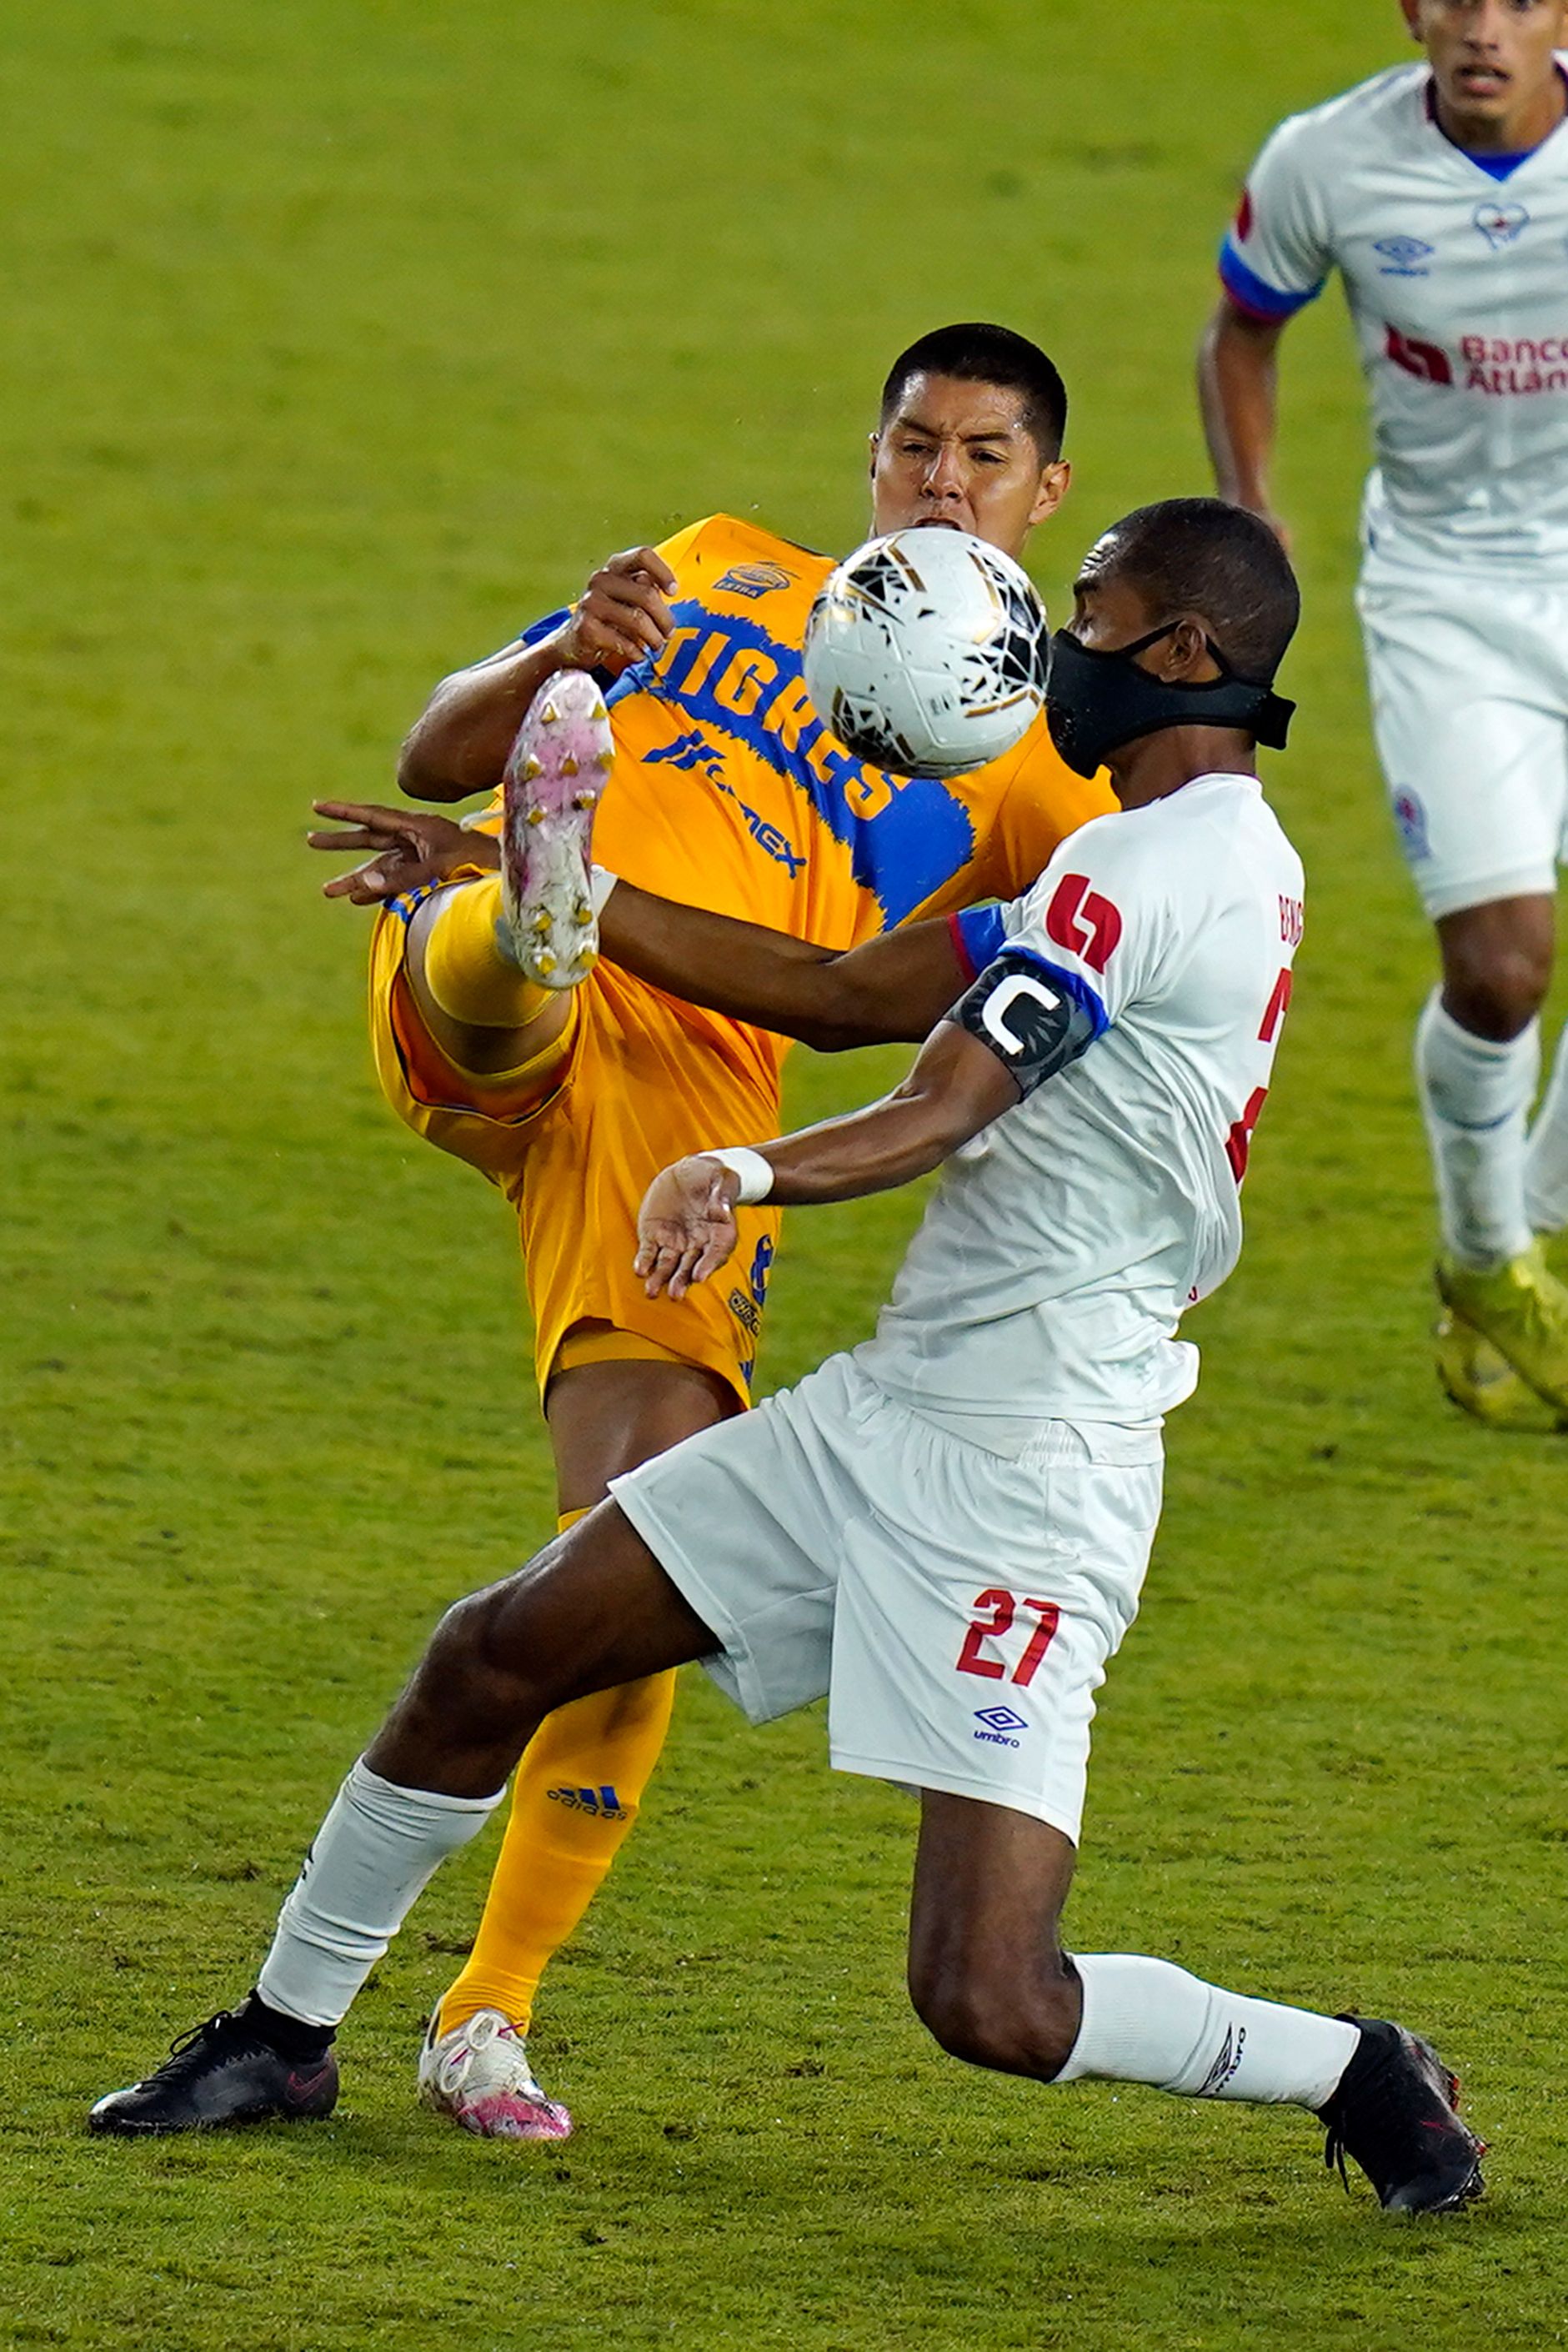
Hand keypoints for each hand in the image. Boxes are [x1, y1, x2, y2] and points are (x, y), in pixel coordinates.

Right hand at [307, 800, 498, 902]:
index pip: (372, 817)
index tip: (316, 806)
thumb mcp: (439, 866)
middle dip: (340, 842)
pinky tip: (359, 900)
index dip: (344, 812)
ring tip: (328, 891)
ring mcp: (420, 858)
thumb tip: (363, 885)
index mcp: (417, 826)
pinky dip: (377, 891)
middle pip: (369, 839)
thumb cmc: (480, 861)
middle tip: (310, 841)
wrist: (511, 872)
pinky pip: (395, 883)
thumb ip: (402, 877)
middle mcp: (415, 839)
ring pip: (379, 867)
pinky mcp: (428, 876)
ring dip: (354, 879)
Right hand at [553, 547, 678, 675]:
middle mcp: (601, 580)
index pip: (643, 556)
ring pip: (638, 619)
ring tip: (657, 646)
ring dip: (654, 638)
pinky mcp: (586, 628)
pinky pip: (623, 641)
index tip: (673, 591)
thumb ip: (646, 590)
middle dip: (665, 619)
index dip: (663, 571)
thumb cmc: (610, 618)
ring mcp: (591, 603)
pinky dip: (637, 652)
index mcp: (615, 567)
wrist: (574, 642)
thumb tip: (668, 591)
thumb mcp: (628, 599)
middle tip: (669, 633)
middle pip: (647, 594)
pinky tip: (639, 655)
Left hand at [634, 1156, 743, 1299]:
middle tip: (675, 1293)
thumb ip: (723, 1196)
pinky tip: (640, 1270)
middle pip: (690, 1266)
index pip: (717, 1252)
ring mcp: (675, 1241)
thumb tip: (722, 1211)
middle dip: (682, 1280)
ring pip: (667, 1264)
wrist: (691, 1173)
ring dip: (660, 1278)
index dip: (709, 1265)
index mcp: (720, 1233)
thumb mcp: (723, 1180)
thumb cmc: (713, 1179)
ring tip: (652, 1291)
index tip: (700, 1276)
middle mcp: (697, 1243)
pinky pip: (648, 1251)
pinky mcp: (654, 1235)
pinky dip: (644, 1261)